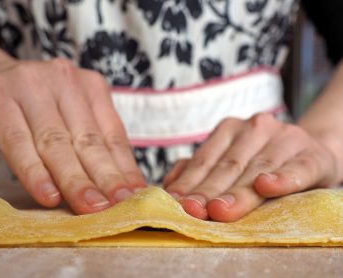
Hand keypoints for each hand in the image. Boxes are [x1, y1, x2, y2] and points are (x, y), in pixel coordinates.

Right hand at [0, 58, 144, 213]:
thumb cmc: (38, 103)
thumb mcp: (72, 114)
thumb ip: (93, 141)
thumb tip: (121, 184)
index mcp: (91, 87)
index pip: (113, 135)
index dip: (125, 169)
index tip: (135, 197)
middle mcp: (66, 81)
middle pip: (88, 140)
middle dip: (105, 178)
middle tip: (118, 206)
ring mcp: (32, 86)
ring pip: (57, 143)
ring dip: (75, 180)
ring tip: (90, 206)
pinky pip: (18, 142)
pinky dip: (35, 172)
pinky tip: (49, 195)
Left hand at [164, 113, 341, 221]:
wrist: (307, 152)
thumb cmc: (260, 161)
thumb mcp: (229, 159)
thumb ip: (200, 168)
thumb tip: (170, 185)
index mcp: (230, 129)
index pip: (205, 160)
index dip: (190, 183)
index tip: (176, 204)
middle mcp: (256, 128)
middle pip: (228, 166)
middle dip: (209, 191)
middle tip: (193, 212)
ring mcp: (286, 139)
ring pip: (258, 169)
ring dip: (238, 192)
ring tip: (220, 210)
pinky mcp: (312, 155)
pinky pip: (297, 168)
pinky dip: (282, 179)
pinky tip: (266, 187)